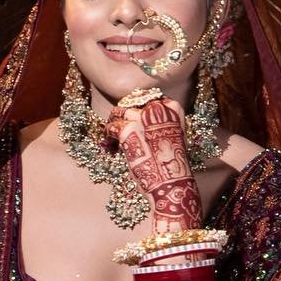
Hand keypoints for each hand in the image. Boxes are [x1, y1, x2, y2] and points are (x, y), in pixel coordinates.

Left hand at [106, 93, 201, 232]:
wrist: (171, 182)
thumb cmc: (172, 166)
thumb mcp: (172, 137)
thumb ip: (159, 125)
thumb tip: (141, 122)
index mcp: (172, 108)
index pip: (150, 98)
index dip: (139, 108)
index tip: (133, 118)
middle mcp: (157, 108)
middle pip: (132, 103)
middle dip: (124, 115)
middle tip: (119, 127)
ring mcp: (141, 118)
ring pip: (119, 112)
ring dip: (113, 124)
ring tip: (112, 138)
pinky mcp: (128, 130)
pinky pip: (111, 126)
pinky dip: (108, 136)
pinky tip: (111, 147)